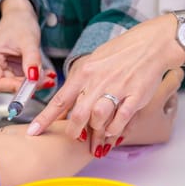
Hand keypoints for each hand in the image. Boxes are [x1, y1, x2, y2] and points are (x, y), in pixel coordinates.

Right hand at [0, 0, 55, 91]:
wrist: (19, 15)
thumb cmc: (18, 22)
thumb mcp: (28, 40)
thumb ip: (32, 60)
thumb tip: (34, 78)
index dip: (15, 88)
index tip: (33, 86)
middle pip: (8, 85)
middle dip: (28, 85)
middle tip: (47, 80)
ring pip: (17, 84)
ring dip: (34, 82)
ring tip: (49, 76)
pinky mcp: (9, 69)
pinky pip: (21, 79)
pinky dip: (34, 78)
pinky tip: (45, 74)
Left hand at [27, 14, 184, 140]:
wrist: (150, 44)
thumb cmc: (120, 53)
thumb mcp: (93, 62)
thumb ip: (79, 83)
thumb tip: (66, 103)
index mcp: (83, 72)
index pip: (59, 100)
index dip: (45, 119)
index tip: (34, 132)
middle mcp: (97, 81)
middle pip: (78, 114)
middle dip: (74, 132)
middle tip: (76, 139)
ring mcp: (117, 89)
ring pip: (98, 119)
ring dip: (95, 134)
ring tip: (96, 141)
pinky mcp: (135, 96)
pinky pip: (121, 120)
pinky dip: (114, 130)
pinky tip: (112, 133)